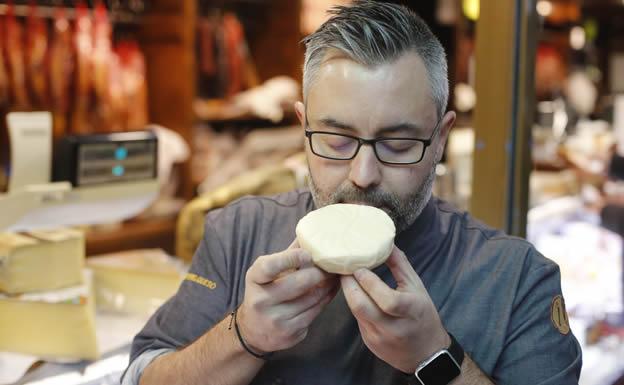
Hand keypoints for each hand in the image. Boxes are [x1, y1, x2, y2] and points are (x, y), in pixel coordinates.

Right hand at [237, 240, 338, 353]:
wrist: (254, 330)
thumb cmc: (265, 292)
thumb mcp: (267, 272)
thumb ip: (287, 254)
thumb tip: (310, 232)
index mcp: (254, 279)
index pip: (270, 266)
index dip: (291, 258)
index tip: (308, 254)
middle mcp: (261, 300)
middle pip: (298, 283)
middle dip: (319, 272)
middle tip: (332, 265)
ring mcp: (275, 319)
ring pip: (312, 298)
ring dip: (328, 285)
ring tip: (336, 275)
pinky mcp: (289, 333)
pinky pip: (315, 312)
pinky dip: (326, 299)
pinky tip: (331, 290)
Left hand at [341, 246, 449, 373]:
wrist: (425, 353)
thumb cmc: (423, 314)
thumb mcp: (417, 287)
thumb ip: (400, 265)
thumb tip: (385, 243)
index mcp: (410, 311)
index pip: (386, 299)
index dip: (369, 283)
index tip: (358, 267)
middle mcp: (393, 327)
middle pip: (362, 307)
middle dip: (349, 285)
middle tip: (343, 269)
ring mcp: (379, 337)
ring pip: (356, 313)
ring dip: (349, 294)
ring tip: (346, 278)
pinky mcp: (370, 343)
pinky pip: (358, 320)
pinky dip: (355, 305)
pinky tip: (355, 295)